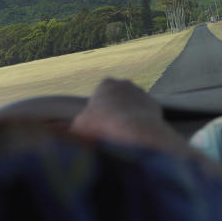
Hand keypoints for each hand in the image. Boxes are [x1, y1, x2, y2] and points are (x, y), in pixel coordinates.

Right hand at [70, 79, 188, 153]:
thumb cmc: (103, 127)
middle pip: (116, 100)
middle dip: (114, 113)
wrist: (137, 133)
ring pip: (131, 108)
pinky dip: (141, 125)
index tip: (97, 126)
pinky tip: (138, 136)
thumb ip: (72, 126)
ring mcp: (142, 94)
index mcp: (106, 84)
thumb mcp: (79, 126)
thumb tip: (66, 129)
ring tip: (124, 136)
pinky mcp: (155, 106)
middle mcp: (125, 84)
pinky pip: (145, 117)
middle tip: (110, 132)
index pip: (99, 96)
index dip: (96, 113)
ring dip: (128, 118)